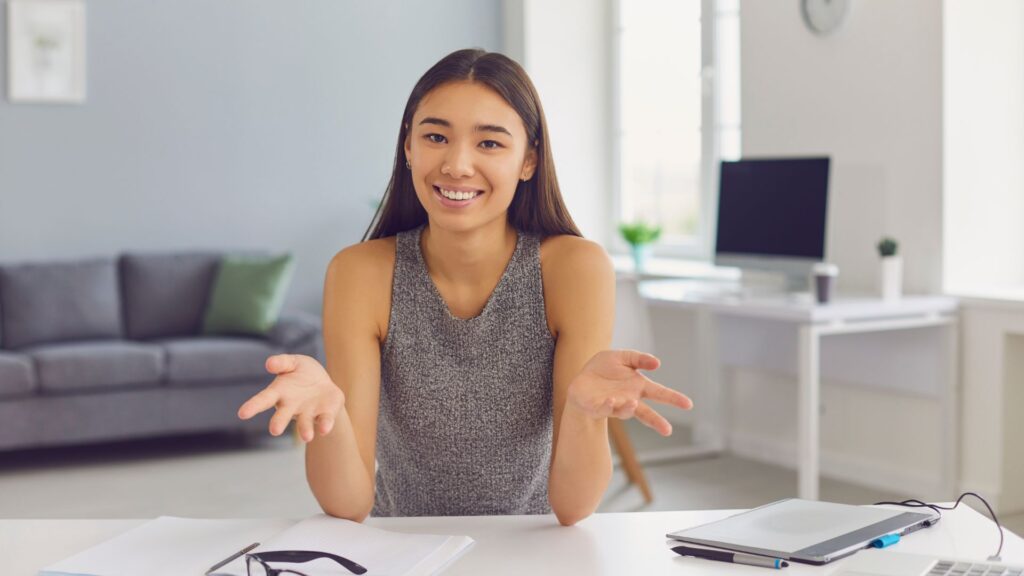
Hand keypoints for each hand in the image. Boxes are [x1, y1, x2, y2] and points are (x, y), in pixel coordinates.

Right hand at [237, 354, 343, 442]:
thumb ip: (282, 363)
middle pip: (282, 416)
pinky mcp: (324, 414)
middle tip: (274, 431)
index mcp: (280, 392)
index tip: (242, 414)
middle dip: (279, 422)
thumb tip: (269, 363)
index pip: (263, 399)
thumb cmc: (303, 373)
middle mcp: (291, 406)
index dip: (253, 406)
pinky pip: (324, 420)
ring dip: (305, 429)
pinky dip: (325, 424)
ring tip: (307, 436)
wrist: (324, 386)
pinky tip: (325, 429)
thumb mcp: (294, 362)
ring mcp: (308, 412)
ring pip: (304, 423)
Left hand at [567, 350, 692, 435]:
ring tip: (633, 403)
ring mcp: (614, 405)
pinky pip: (604, 408)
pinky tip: (611, 401)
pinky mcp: (597, 407)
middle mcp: (629, 399)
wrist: (580, 380)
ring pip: (625, 412)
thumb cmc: (604, 369)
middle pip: (646, 412)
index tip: (688, 404)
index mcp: (638, 386)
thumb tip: (657, 363)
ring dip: (628, 408)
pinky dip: (608, 406)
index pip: (659, 393)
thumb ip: (639, 358)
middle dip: (656, 421)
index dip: (673, 399)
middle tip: (667, 430)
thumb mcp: (622, 357)